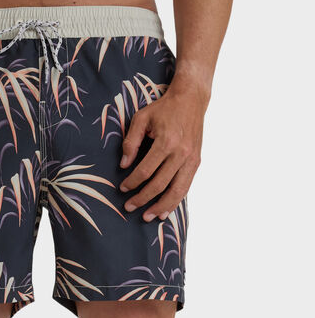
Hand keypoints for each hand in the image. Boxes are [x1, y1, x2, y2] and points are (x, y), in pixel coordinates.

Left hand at [119, 87, 204, 221]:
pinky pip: (185, 187)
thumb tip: (123, 165)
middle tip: (128, 208)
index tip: (122, 189)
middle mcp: (181, 153)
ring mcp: (191, 159)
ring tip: (148, 217)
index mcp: (166, 142)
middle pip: (159, 185)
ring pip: (176, 191)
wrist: (191, 100)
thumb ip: (131, 142)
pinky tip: (165, 210)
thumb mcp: (142, 118)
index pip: (145, 171)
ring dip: (161, 207)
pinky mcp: (196, 162)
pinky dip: (175, 201)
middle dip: (142, 199)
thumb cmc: (164, 109)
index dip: (131, 183)